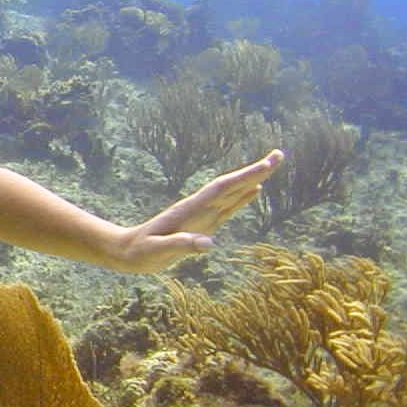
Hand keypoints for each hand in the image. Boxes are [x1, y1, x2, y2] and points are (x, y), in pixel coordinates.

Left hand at [119, 149, 283, 271]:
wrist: (127, 251)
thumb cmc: (140, 252)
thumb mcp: (157, 251)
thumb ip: (180, 245)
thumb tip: (209, 243)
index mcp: (190, 210)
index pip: (222, 189)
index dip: (244, 177)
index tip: (266, 165)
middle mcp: (199, 208)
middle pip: (232, 185)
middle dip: (255, 171)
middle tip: (280, 155)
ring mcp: (202, 215)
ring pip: (232, 193)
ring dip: (252, 179)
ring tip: (272, 165)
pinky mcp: (203, 224)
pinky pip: (227, 208)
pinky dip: (242, 198)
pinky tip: (254, 190)